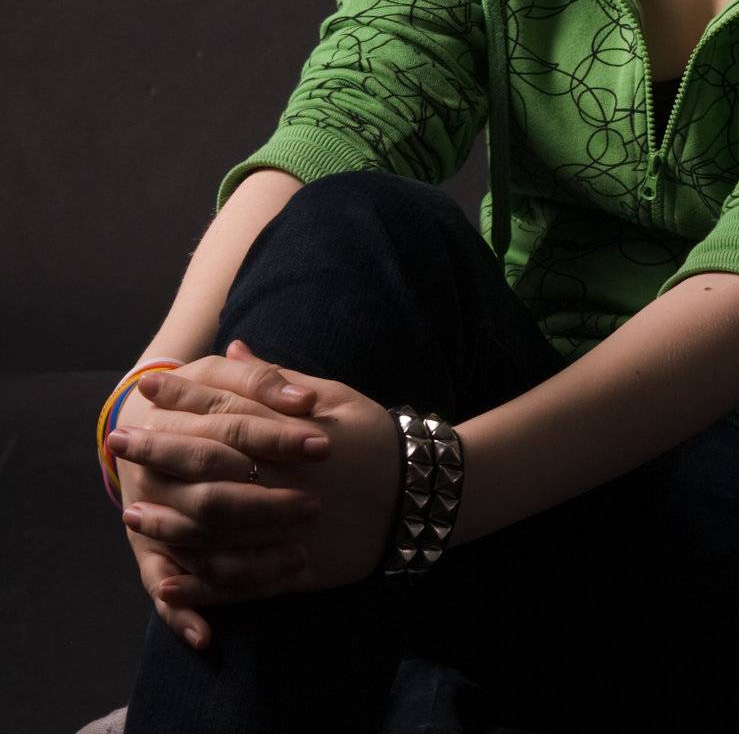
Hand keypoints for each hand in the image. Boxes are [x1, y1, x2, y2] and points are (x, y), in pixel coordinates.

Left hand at [109, 340, 401, 643]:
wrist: (424, 493)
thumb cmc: (376, 437)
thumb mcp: (334, 395)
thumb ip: (276, 379)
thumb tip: (232, 348)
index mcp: (293, 432)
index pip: (225, 408)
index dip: (183, 397)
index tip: (146, 390)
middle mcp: (286, 478)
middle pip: (209, 465)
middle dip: (161, 453)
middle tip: (120, 445)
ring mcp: (291, 527)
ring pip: (217, 527)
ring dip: (168, 520)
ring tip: (132, 511)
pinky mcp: (299, 569)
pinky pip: (241, 582)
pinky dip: (201, 584)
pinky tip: (169, 578)